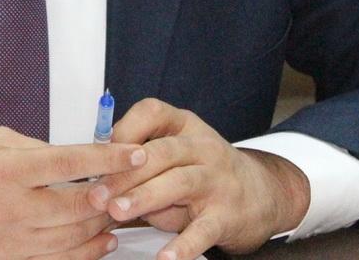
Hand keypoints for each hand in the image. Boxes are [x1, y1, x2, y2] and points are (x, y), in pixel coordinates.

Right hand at [0, 126, 147, 259]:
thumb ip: (35, 147)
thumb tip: (74, 157)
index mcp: (4, 169)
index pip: (69, 161)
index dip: (107, 157)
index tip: (134, 152)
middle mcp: (8, 208)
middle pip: (78, 205)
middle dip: (113, 194)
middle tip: (134, 182)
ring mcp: (9, 242)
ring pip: (72, 238)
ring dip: (103, 225)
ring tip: (122, 209)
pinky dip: (85, 253)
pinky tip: (100, 241)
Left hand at [87, 98, 308, 258]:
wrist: (262, 194)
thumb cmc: (206, 171)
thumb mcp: (178, 154)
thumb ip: (144, 163)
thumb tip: (102, 180)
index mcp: (185, 126)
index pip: (152, 112)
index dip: (124, 129)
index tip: (100, 152)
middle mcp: (203, 147)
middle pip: (160, 153)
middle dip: (125, 173)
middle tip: (97, 194)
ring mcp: (217, 180)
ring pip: (178, 183)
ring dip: (144, 198)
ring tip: (118, 212)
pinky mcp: (227, 215)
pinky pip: (203, 230)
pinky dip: (183, 244)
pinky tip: (164, 257)